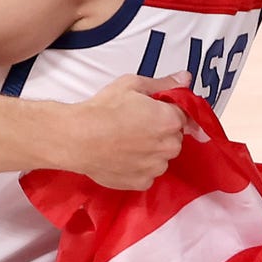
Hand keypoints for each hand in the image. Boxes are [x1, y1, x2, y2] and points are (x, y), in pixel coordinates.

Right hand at [60, 75, 187, 188]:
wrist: (76, 138)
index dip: (167, 112)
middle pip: (174, 138)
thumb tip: (185, 78)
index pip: (183, 116)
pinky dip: (139, 167)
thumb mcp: (132, 84)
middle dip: (160, 131)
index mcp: (170, 121)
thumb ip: (164, 83)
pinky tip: (122, 156)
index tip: (152, 111)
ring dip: (151, 151)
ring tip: (126, 142)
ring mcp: (156, 167)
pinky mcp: (142, 182)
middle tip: (136, 125)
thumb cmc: (102, 111)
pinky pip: (148, 173)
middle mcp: (168, 146)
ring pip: (161, 157)